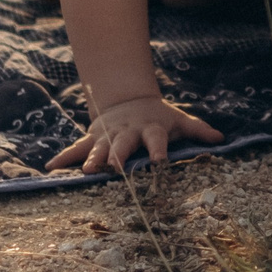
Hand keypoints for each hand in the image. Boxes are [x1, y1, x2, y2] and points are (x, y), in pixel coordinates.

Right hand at [50, 94, 223, 173]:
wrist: (129, 100)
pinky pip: (76, 148)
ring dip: (92, 158)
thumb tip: (221, 139)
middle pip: (123, 143)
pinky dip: (64, 158)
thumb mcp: (179, 120)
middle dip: (118, 155)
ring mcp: (107, 134)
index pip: (157, 139)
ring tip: (86, 170)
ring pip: (99, 147)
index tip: (160, 163)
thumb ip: (199, 130)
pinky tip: (50, 168)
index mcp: (150, 128)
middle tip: (114, 168)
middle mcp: (127, 131)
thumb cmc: (159, 117)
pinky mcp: (93, 138)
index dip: (159, 150)